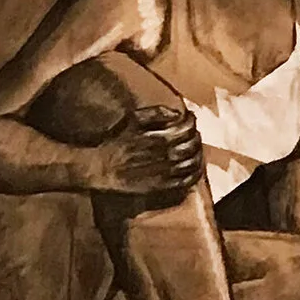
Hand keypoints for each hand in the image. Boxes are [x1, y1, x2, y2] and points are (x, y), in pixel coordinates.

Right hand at [86, 103, 204, 200]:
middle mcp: (164, 156)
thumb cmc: (116, 141)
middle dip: (196, 136)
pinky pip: (186, 181)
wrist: (101, 168)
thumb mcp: (132, 120)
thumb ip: (156, 113)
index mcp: (158, 138)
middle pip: (192, 145)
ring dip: (198, 153)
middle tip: (194, 132)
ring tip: (195, 147)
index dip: (191, 120)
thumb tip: (177, 113)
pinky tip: (196, 166)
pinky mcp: (161, 186)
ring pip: (192, 163)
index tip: (190, 117)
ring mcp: (164, 173)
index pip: (186, 128)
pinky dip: (195, 172)